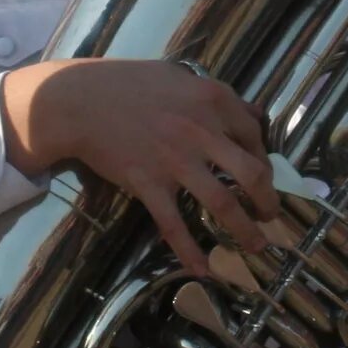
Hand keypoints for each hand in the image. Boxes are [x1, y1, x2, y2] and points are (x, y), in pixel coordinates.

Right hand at [0, 58, 280, 276]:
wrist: (77, 100)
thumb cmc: (127, 83)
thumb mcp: (179, 77)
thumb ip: (218, 97)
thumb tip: (256, 113)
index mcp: (212, 99)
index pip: (255, 134)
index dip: (265, 159)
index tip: (263, 176)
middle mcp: (201, 131)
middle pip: (251, 173)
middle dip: (267, 201)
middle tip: (269, 216)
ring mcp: (175, 160)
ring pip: (223, 203)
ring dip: (244, 231)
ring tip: (255, 246)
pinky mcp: (148, 183)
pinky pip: (174, 224)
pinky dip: (190, 251)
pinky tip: (203, 270)